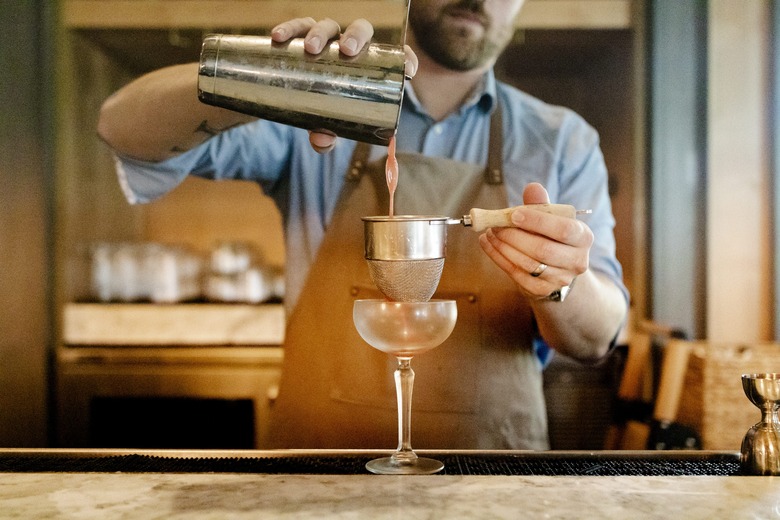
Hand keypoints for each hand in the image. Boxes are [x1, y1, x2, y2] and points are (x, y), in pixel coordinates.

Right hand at [271, 17, 417, 152]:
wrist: (297, 99)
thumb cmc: (324, 111)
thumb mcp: (328, 125)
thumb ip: (327, 134)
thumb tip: (321, 140)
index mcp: (368, 64)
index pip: (394, 55)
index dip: (405, 58)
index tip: (408, 72)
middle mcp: (349, 47)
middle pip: (360, 30)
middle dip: (356, 36)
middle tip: (347, 51)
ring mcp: (326, 40)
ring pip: (327, 25)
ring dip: (320, 32)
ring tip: (311, 48)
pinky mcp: (301, 38)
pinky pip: (296, 28)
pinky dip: (289, 30)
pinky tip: (278, 37)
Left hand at [478, 183, 593, 300]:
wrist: (555, 268)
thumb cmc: (551, 236)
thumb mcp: (551, 218)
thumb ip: (541, 204)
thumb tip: (533, 188)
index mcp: (583, 237)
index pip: (563, 230)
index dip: (537, 221)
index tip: (514, 214)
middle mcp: (577, 261)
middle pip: (543, 250)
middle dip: (514, 236)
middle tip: (495, 224)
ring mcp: (559, 279)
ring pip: (527, 263)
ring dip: (503, 246)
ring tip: (489, 232)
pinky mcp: (541, 290)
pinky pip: (516, 274)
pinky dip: (498, 257)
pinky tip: (488, 244)